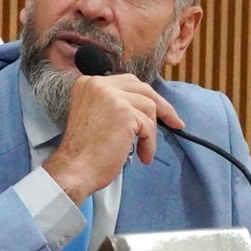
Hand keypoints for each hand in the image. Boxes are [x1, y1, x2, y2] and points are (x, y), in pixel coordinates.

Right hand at [42, 73, 183, 204]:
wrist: (74, 169)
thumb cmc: (83, 151)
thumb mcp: (94, 115)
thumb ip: (112, 104)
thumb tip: (143, 105)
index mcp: (89, 83)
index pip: (126, 82)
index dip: (145, 96)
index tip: (158, 109)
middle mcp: (99, 84)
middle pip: (142, 88)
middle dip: (161, 106)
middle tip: (175, 121)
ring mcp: (112, 96)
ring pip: (149, 107)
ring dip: (150, 132)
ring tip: (143, 150)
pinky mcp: (125, 113)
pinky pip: (148, 126)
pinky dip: (149, 143)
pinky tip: (142, 155)